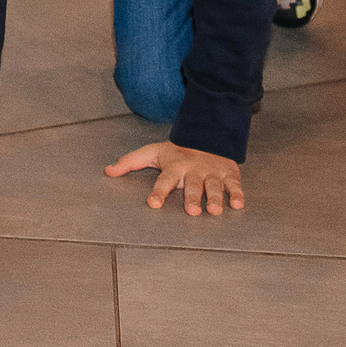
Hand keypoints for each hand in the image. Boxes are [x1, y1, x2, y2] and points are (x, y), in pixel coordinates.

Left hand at [106, 141, 245, 216]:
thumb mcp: (151, 153)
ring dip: (214, 198)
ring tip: (214, 211)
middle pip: (192, 185)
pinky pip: (234, 184)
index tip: (152, 203)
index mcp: (174, 166)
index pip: (164, 180)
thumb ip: (130, 162)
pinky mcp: (229, 174)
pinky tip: (237, 204)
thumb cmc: (176, 152)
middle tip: (191, 210)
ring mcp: (212, 172)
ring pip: (214, 186)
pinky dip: (237, 194)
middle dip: (192, 197)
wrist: (206, 136)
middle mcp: (193, 170)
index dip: (158, 192)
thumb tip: (108, 171)